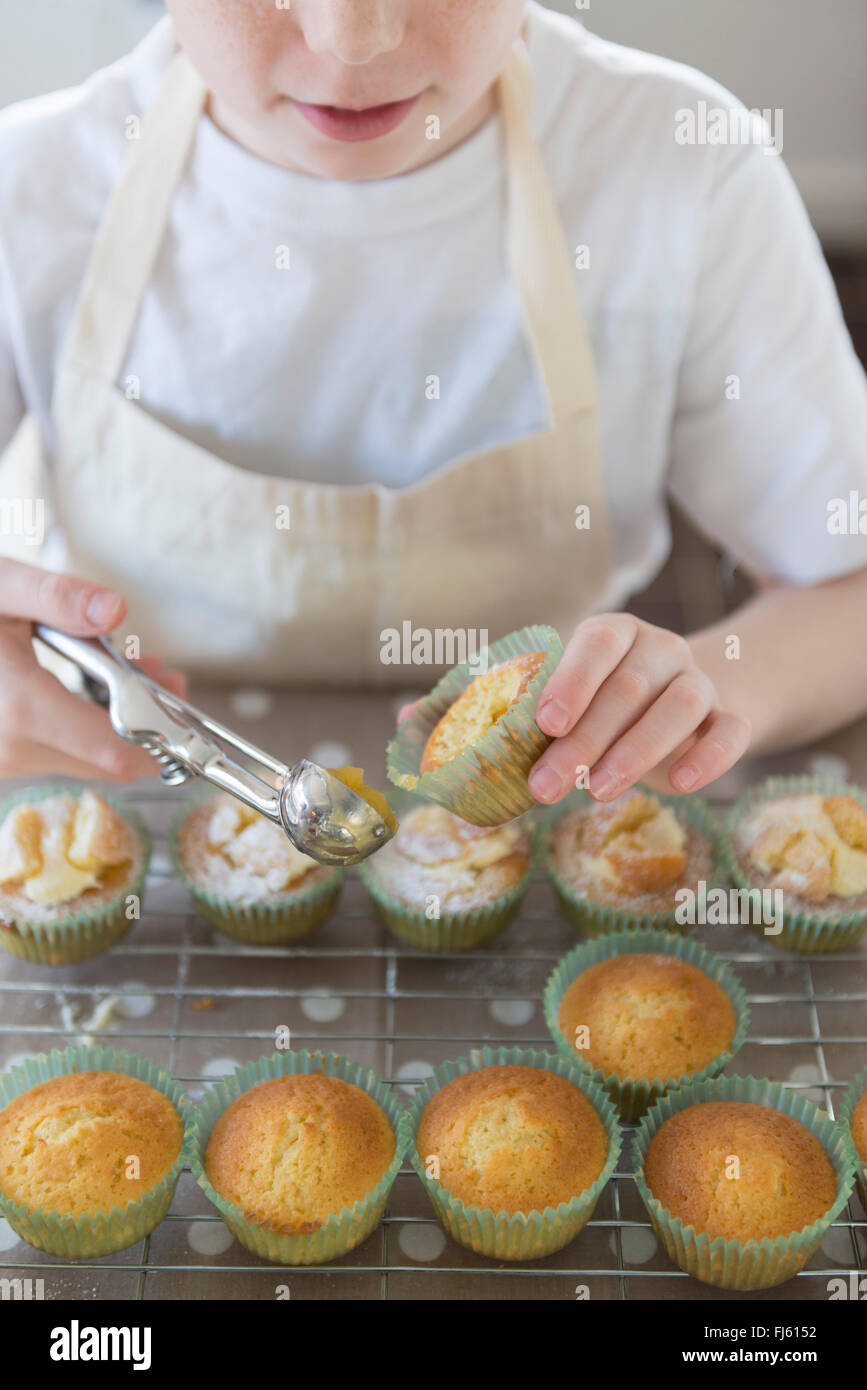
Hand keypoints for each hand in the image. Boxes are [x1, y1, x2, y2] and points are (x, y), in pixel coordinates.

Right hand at [0, 557, 186, 779]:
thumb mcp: (0, 587)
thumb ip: (58, 597)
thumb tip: (114, 610)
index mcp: (19, 708)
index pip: (116, 753)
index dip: (163, 738)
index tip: (182, 705)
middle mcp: (10, 747)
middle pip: (109, 760)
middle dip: (145, 722)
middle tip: (164, 674)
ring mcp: (3, 760)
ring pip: (84, 758)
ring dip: (113, 722)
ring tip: (124, 669)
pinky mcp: (0, 760)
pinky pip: (56, 754)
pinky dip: (80, 727)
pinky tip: (85, 688)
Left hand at [529, 614, 750, 803]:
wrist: (672, 712)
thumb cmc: (603, 708)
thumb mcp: (573, 702)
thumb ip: (545, 716)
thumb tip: (499, 753)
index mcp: (618, 633)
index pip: (600, 643)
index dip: (572, 682)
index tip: (546, 724)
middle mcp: (663, 649)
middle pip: (629, 688)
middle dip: (584, 741)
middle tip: (547, 784)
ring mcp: (699, 682)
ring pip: (679, 708)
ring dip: (636, 751)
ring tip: (597, 791)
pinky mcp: (727, 718)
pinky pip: (731, 732)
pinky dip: (709, 758)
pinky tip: (679, 784)